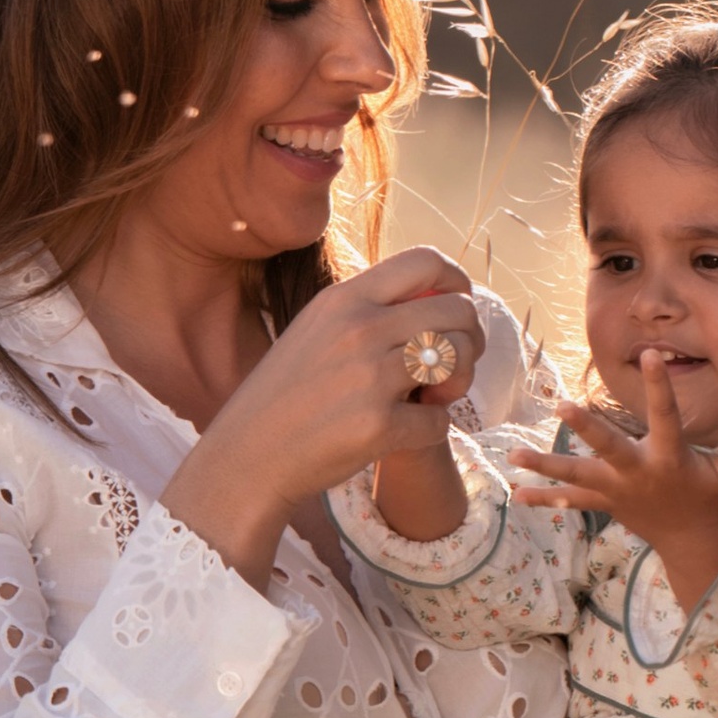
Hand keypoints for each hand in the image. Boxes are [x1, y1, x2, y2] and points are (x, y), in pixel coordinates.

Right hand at [163, 245, 481, 586]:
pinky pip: (440, 421)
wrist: (247, 456)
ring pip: (458, 360)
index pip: (426, 261)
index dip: (457, 282)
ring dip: (458, 382)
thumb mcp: (315, 331)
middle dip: (470, 339)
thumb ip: (366, 311)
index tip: (457, 307)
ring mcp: (370, 377)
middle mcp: (359, 329)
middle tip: (454, 365)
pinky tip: (405, 432)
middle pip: (456, 311)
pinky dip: (431, 429)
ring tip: (435, 396)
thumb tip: (432, 298)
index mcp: (344, 299)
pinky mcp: (379, 426)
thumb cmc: (286, 396)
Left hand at [508, 351, 717, 614]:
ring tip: (514, 456)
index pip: (666, 415)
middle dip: (585, 428)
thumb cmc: (711, 498)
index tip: (651, 355)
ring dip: (546, 466)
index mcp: (670, 458)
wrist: (692, 543)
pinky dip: (545, 499)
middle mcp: (639, 473)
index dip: (660, 385)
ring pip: (577, 477)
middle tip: (562, 406)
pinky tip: (517, 494)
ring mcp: (618, 492)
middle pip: (608, 447)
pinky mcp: (606, 505)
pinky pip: (571, 503)